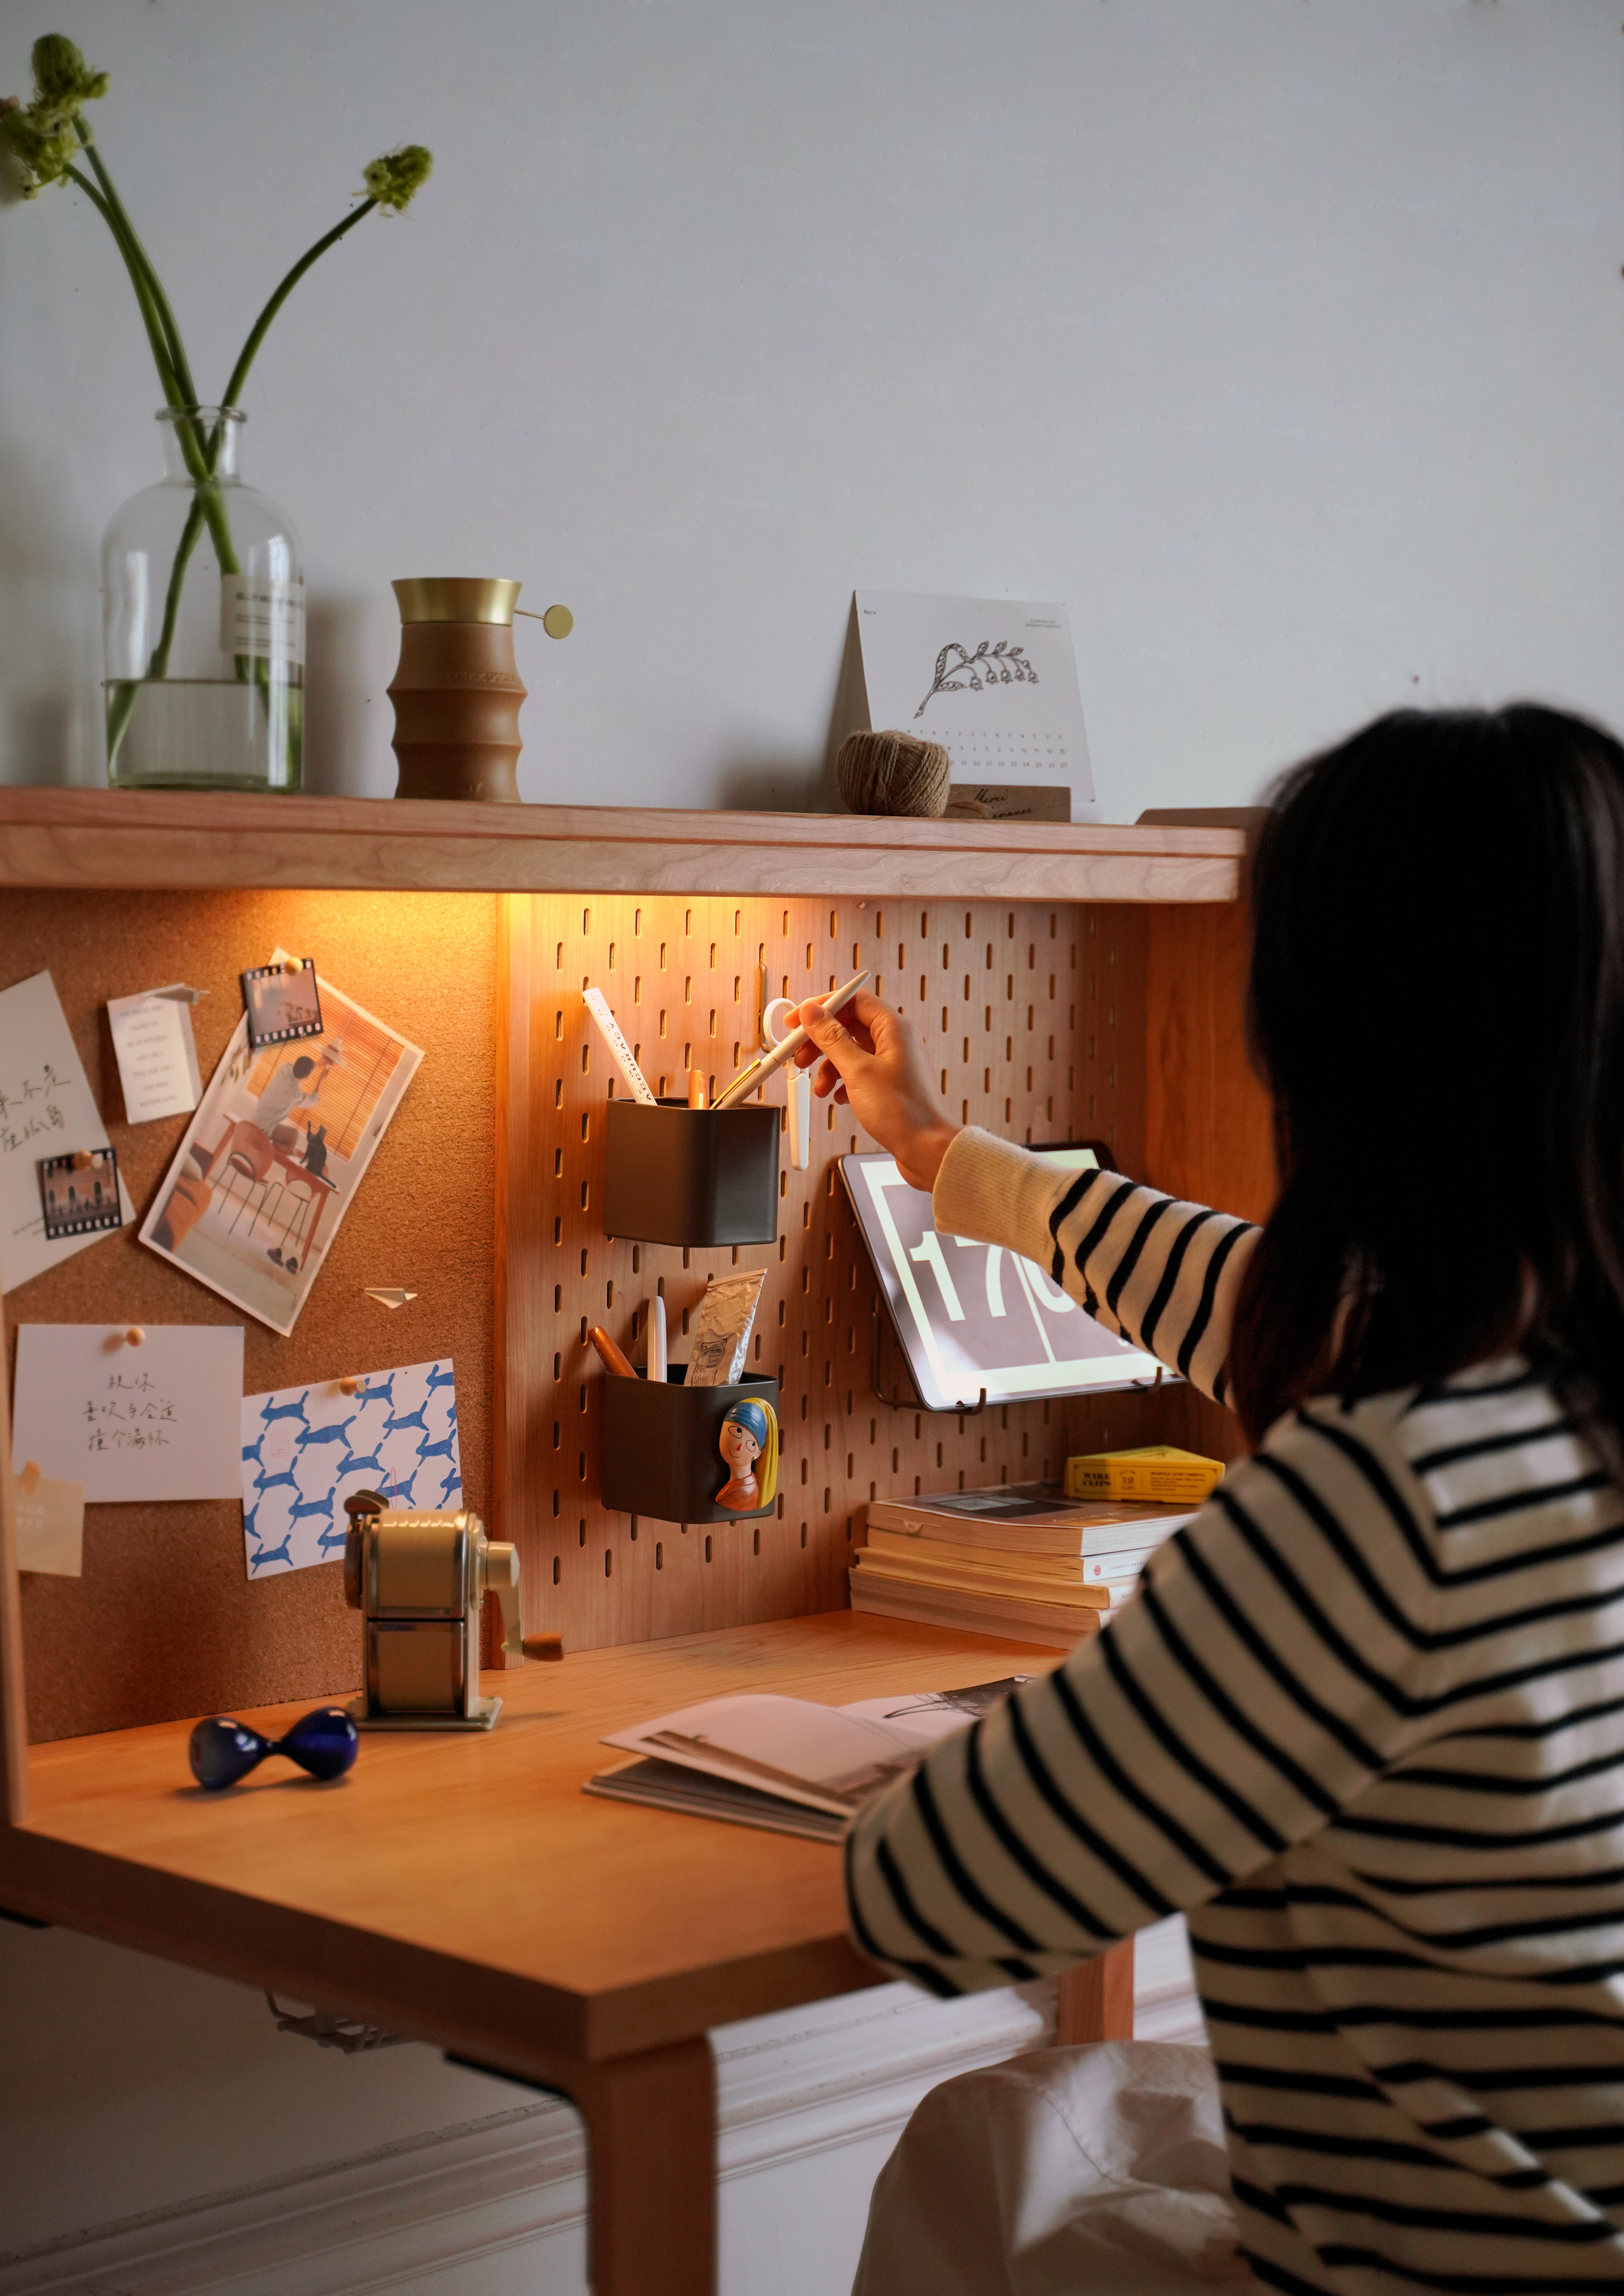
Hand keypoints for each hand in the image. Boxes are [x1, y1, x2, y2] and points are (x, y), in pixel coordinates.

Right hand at [791, 988, 959, 1192]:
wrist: (926, 1150)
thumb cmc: (904, 1112)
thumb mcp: (858, 1071)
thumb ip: (832, 1039)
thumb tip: (813, 1014)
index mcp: (894, 1028)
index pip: (853, 1000)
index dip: (822, 1007)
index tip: (798, 1019)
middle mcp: (896, 1041)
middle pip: (849, 1026)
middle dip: (820, 1041)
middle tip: (799, 1054)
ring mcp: (893, 1062)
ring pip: (851, 1051)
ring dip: (828, 1066)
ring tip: (819, 1086)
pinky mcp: (889, 1083)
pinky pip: (859, 1071)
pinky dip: (842, 1081)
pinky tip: (837, 1096)